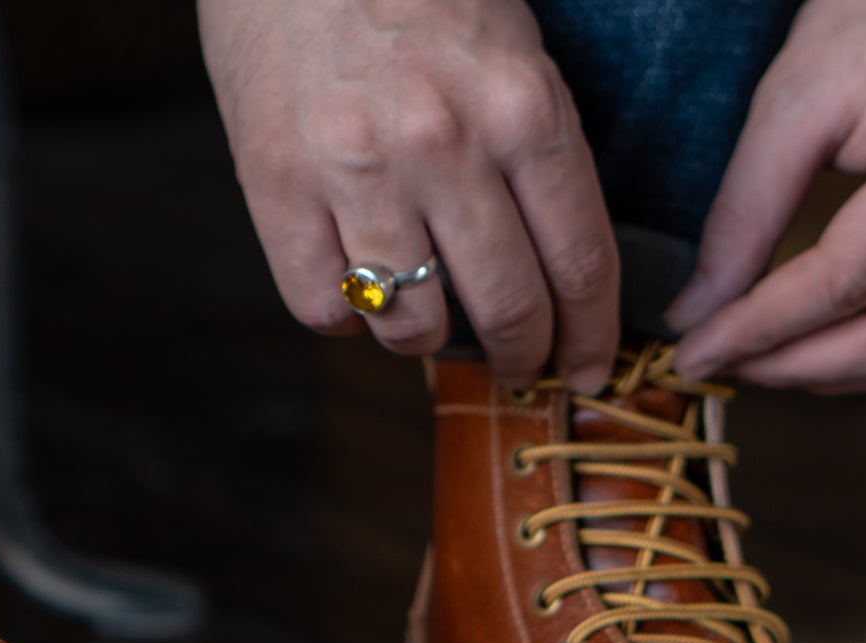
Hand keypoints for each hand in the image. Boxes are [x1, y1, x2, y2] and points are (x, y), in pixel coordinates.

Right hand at [197, 0, 618, 390]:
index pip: (580, 262)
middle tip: (520, 366)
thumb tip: (552, 276)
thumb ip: (533, 157)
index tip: (586, 370)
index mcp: (521, 105)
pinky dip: (343, 315)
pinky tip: (353, 282)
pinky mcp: (276, 186)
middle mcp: (444, 145)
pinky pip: (322, 309)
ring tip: (426, 317)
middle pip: (506, 309)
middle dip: (522, 357)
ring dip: (425, 340)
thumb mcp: (509, 50)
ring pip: (409, 326)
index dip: (589, 337)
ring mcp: (355, 171)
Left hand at [668, 0, 865, 391]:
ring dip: (836, 376)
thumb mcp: (795, 100)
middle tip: (722, 365)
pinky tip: (821, 350)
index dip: (756, 332)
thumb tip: (696, 315)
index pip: (842, 284)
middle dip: (794, 367)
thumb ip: (742, 214)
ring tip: (762, 362)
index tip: (691, 354)